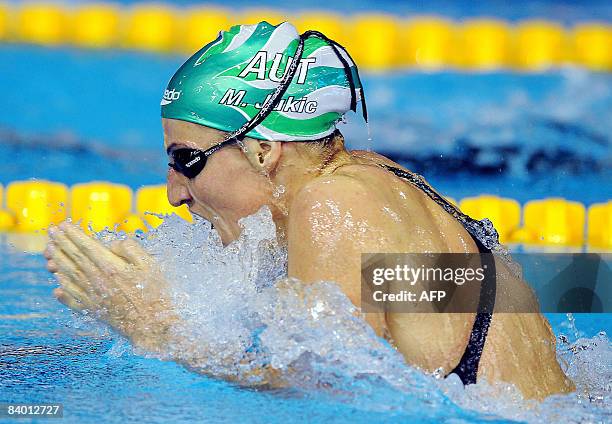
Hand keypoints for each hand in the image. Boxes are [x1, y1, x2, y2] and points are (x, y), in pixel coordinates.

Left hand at [44, 222, 176, 352]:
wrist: (153, 326)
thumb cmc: (156, 294)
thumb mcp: (150, 265)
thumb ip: (130, 249)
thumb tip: (112, 243)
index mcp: (111, 267)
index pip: (87, 246)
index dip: (74, 234)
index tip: (63, 224)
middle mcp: (97, 281)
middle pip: (74, 258)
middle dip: (61, 243)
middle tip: (52, 232)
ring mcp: (93, 297)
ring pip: (69, 276)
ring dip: (58, 261)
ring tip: (49, 251)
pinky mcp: (94, 311)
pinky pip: (72, 299)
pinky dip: (63, 290)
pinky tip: (57, 285)